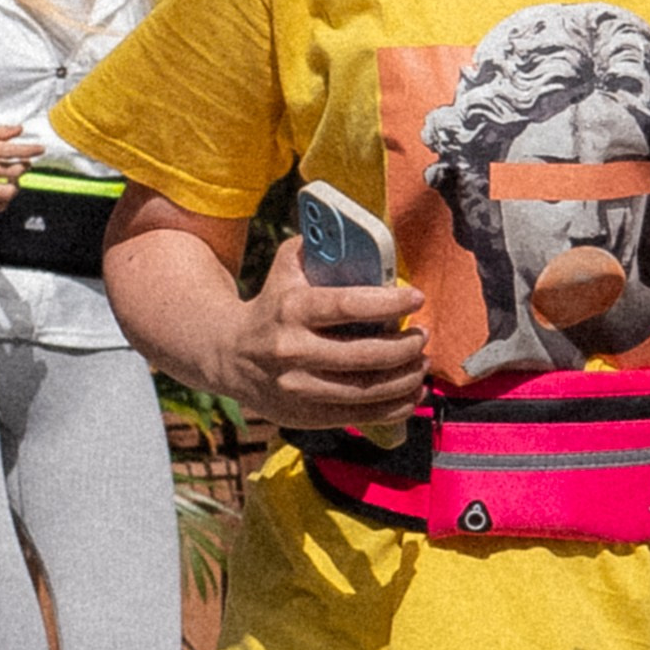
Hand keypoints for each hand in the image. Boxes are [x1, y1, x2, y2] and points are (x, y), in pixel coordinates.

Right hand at [0, 124, 39, 216]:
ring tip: (13, 182)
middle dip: (22, 169)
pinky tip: (1, 191)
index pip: (6, 150)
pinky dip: (4, 200)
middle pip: (9, 172)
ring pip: (5, 192)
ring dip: (14, 187)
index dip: (26, 150)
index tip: (40, 149)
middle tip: (23, 167)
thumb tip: (19, 129)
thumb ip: (0, 132)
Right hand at [219, 239, 426, 427]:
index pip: (347, 306)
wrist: (227, 354)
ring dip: (404, 379)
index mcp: (291, 309)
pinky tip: (410, 394)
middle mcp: (292, 351)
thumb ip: (319, 248)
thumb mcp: (285, 268)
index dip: (388, 303)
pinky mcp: (304, 415)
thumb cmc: (271, 304)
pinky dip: (392, 408)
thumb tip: (362, 233)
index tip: (416, 298)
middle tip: (422, 337)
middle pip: (363, 355)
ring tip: (421, 364)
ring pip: (364, 390)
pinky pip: (358, 416)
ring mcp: (297, 388)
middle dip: (404, 347)